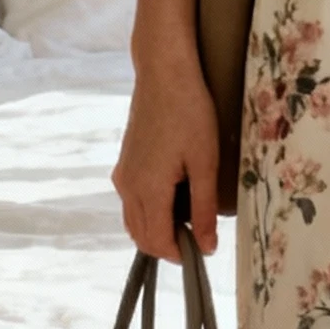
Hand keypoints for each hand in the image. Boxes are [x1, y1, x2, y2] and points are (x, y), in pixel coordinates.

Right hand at [113, 47, 219, 262]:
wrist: (163, 74)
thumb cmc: (190, 113)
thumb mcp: (205, 163)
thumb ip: (204, 208)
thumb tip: (207, 246)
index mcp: (148, 189)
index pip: (157, 242)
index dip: (180, 254)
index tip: (204, 251)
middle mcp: (128, 187)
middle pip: (142, 237)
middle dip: (168, 245)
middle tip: (199, 237)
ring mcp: (122, 176)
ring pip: (134, 221)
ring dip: (158, 230)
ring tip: (189, 219)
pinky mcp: (124, 165)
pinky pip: (132, 203)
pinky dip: (150, 213)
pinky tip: (174, 199)